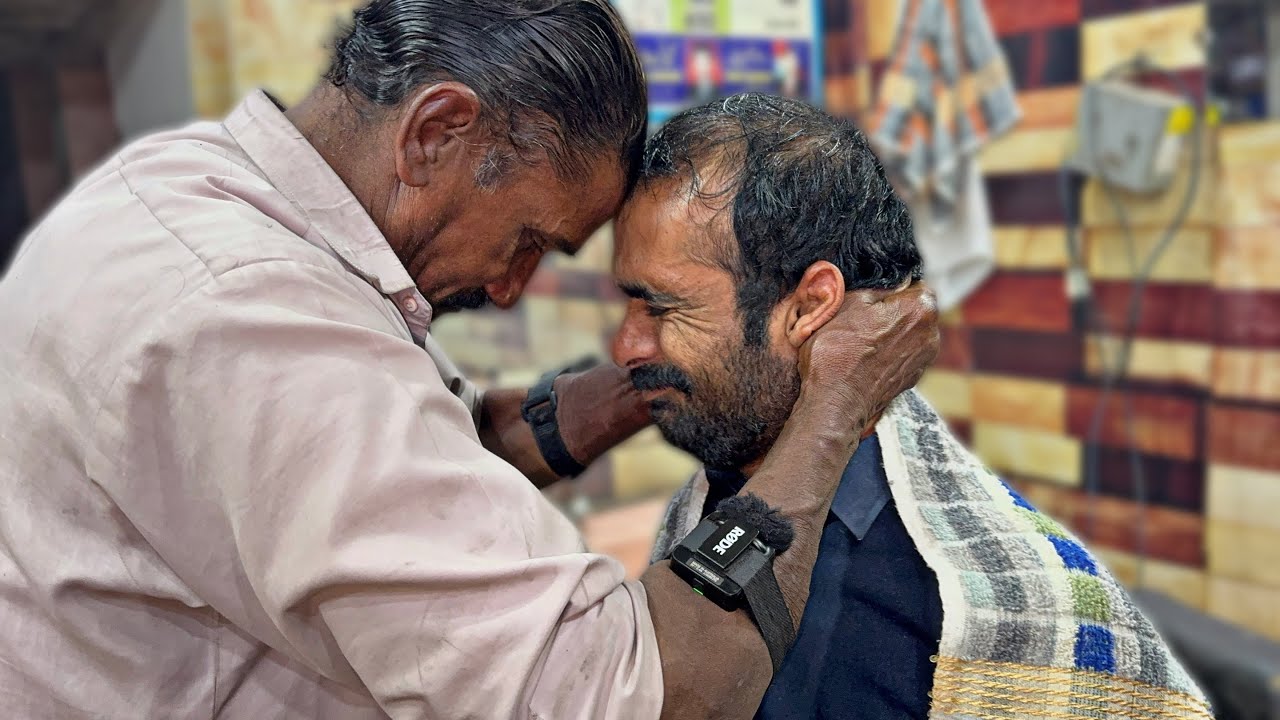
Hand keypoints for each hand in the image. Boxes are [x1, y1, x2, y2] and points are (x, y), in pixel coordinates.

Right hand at [797, 282, 939, 428]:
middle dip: (891, 310)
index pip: (914, 283)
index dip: (891, 287)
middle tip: (861, 317)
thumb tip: (886, 285)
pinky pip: (902, 354)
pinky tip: (864, 358)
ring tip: (860, 340)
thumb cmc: (838, 350)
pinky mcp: (912, 378)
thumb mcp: (848, 302)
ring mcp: (923, 359)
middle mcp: (931, 334)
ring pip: (908, 333)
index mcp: (921, 308)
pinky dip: (887, 353)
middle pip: (913, 310)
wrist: (835, 400)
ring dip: (889, 332)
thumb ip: (875, 287)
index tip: (871, 296)